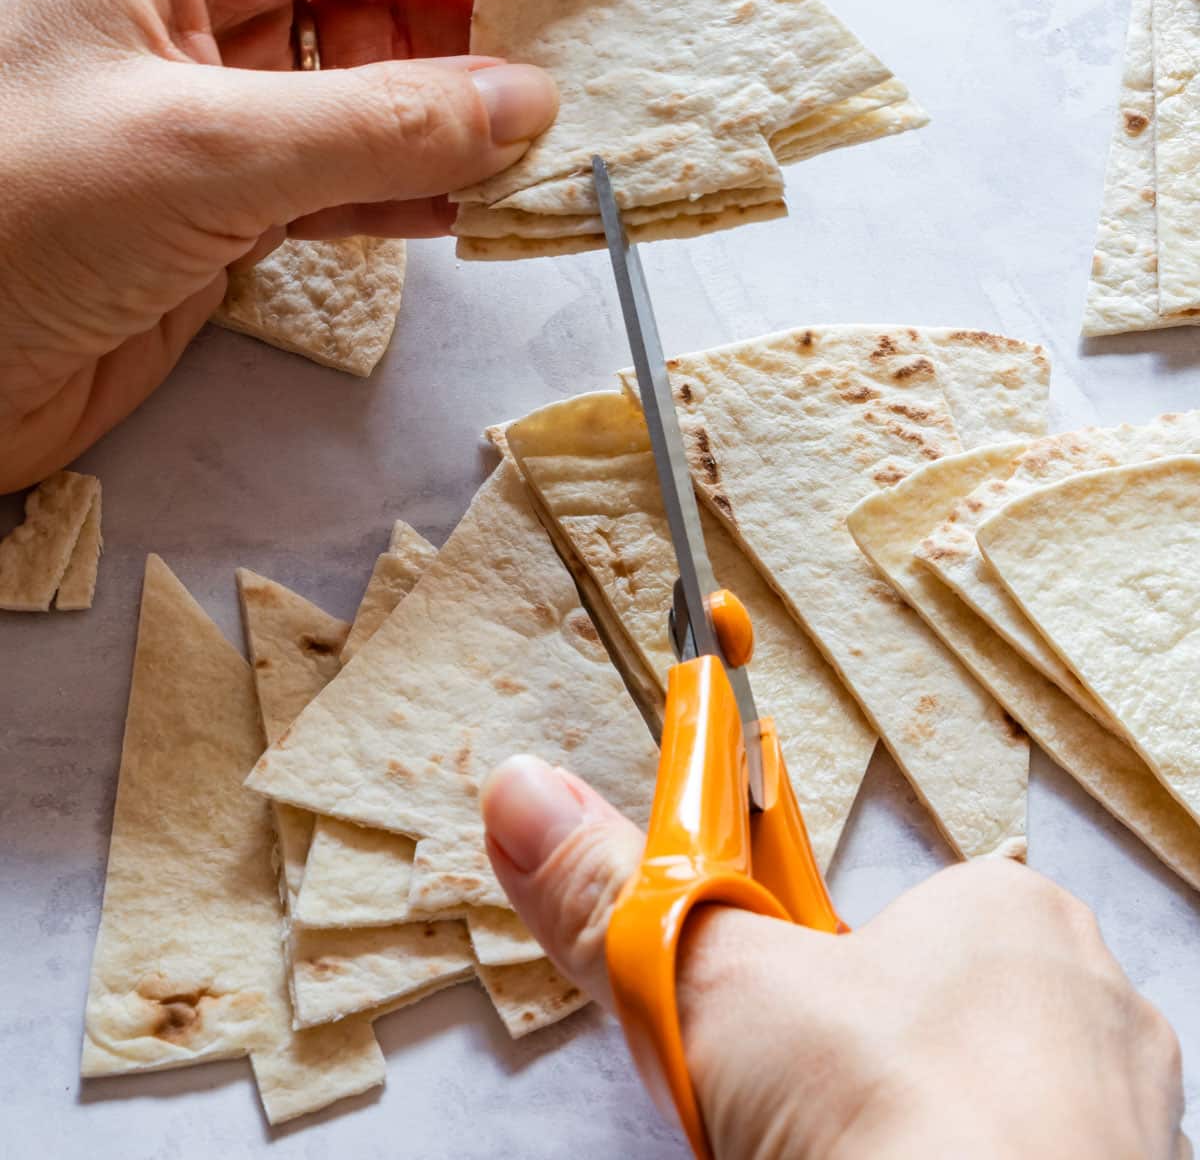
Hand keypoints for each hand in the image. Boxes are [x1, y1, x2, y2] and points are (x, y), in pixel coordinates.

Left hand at [0, 0, 672, 490]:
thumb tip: (527, 105)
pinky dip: (447, 186)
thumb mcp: (200, 152)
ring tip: (611, 104)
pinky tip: (519, 193)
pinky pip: (377, 171)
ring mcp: (234, 100)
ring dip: (499, 103)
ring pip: (404, 82)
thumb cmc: (4, 216)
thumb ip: (380, 126)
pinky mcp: (244, 197)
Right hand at [483, 757, 1185, 1159]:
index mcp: (1000, 909)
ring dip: (896, 1128)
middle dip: (842, 1063)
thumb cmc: (904, 1114)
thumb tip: (524, 798)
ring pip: (969, 1107)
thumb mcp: (719, 989)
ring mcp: (1117, 1110)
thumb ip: (615, 895)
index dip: (797, 979)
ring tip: (830, 1158)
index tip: (756, 1025)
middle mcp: (1081, 996)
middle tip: (788, 1112)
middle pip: (918, 1020)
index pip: (876, 920)